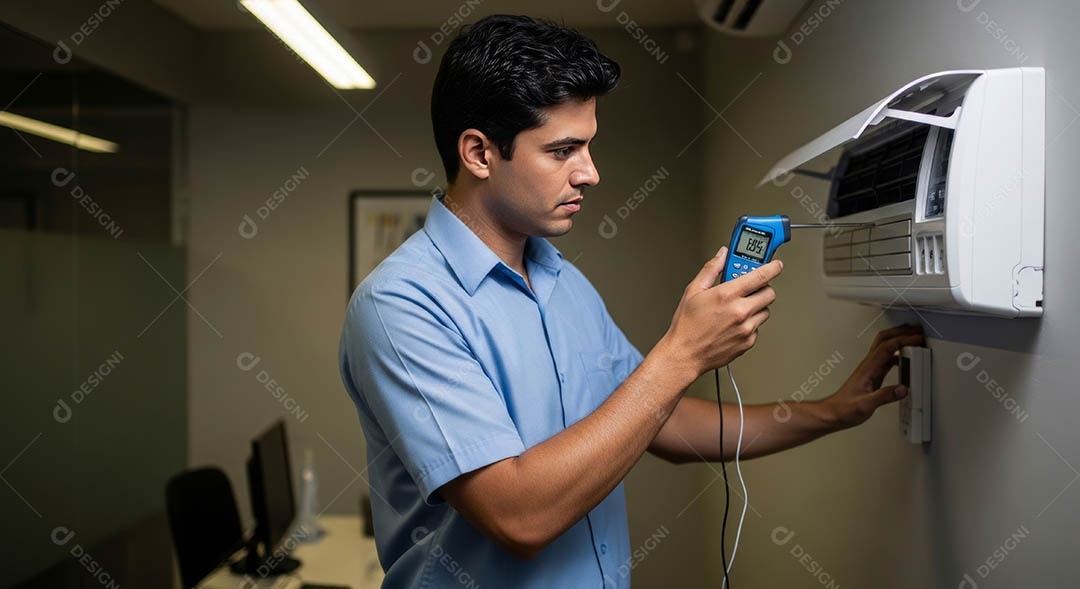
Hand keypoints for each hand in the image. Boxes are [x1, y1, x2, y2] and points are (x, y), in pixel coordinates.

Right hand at [660, 246, 782, 378]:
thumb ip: (711, 269)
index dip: (773, 267)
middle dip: (762, 288)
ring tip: (737, 308)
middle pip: (769, 293)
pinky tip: (734, 324)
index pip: (761, 275)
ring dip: (756, 306)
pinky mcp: (748, 342)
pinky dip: (750, 324)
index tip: (776, 265)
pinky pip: (758, 328)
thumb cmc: (687, 326)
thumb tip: (721, 255)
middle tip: (749, 289)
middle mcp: (740, 311)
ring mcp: (746, 328)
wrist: (685, 355)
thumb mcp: (693, 291)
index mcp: (727, 295)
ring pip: (765, 311)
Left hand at [825, 324, 925, 429]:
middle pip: (884, 339)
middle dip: (901, 332)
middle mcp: (868, 365)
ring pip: (886, 347)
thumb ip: (885, 396)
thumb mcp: (866, 405)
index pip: (886, 347)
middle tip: (917, 331)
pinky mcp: (872, 375)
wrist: (834, 413)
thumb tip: (903, 389)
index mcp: (867, 368)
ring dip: (900, 341)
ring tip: (914, 342)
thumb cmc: (845, 408)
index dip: (902, 340)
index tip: (916, 338)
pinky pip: (887, 359)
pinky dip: (898, 355)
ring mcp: (870, 369)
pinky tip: (905, 361)